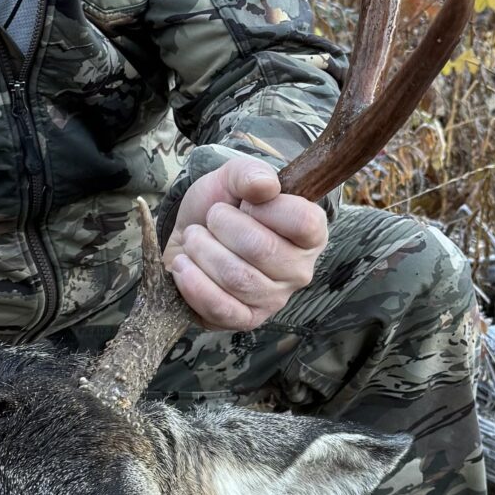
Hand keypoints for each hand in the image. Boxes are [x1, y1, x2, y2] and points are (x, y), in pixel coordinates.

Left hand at [165, 156, 326, 331]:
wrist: (190, 235)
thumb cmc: (221, 207)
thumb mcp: (233, 178)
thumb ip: (250, 174)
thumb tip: (266, 186)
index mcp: (311, 234)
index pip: (302, 222)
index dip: (266, 208)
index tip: (246, 202)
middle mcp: (300, 270)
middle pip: (262, 250)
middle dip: (223, 226)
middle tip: (211, 218)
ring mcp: (274, 300)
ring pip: (236, 278)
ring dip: (202, 250)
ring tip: (193, 238)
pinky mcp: (245, 320)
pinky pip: (221, 308)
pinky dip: (194, 283)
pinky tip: (184, 265)